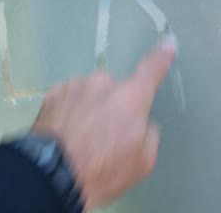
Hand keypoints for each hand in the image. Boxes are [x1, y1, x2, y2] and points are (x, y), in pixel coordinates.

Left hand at [32, 36, 176, 210]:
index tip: (167, 45)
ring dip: (89, 106)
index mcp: (130, 97)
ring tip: (79, 136)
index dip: (161, 57)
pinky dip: (69, 109)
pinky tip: (64, 131)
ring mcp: (74, 86)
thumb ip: (148, 132)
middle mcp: (103, 83)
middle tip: (104, 133)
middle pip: (114, 89)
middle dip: (113, 104)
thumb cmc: (103, 170)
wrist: (53, 176)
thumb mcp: (143, 161)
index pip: (151, 70)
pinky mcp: (52, 94)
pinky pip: (68, 97)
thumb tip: (141, 121)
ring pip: (89, 92)